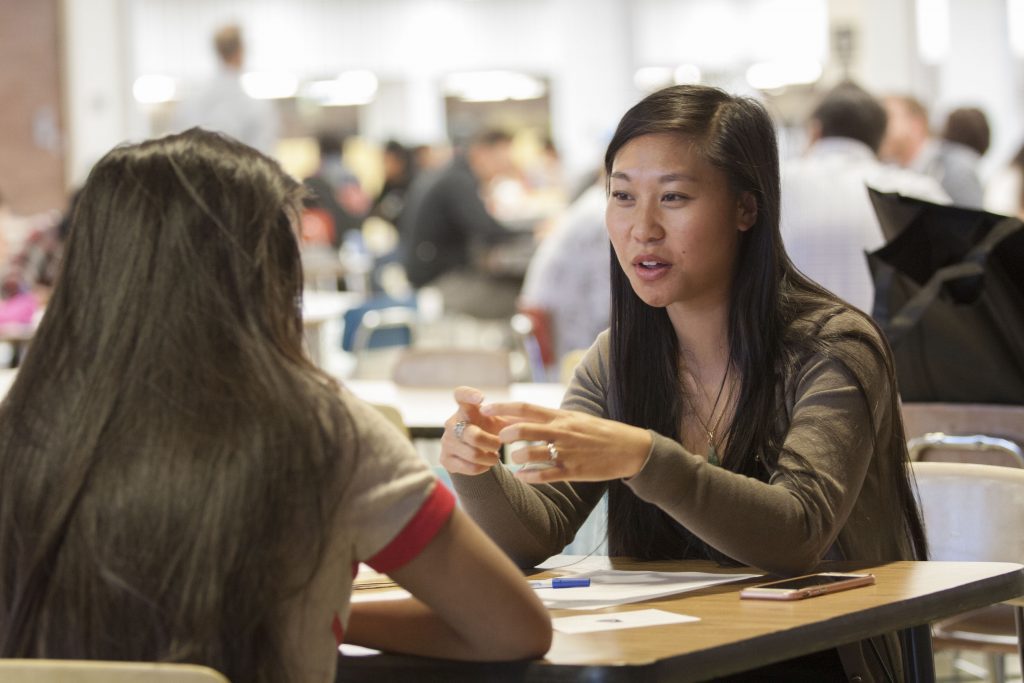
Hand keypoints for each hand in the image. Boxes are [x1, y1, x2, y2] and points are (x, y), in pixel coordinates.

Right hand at [439, 386, 510, 475]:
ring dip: (490, 458)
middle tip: (499, 445)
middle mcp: (452, 423)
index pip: (460, 394)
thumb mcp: (502, 422)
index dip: (469, 394)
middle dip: (492, 443)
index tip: (482, 398)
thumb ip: (516, 418)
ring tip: (495, 456)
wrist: (474, 450)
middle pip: (473, 435)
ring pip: (473, 454)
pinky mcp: (445, 458)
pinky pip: (468, 466)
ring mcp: (447, 441)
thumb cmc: (490, 430)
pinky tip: (485, 464)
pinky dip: (482, 468)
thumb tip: (535, 418)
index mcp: (466, 408)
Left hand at [480, 401, 652, 483]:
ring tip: (513, 458)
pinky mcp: (573, 471)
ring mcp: (566, 452)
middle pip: (524, 429)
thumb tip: (522, 414)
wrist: (629, 448)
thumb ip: (550, 417)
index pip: (525, 408)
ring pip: (531, 454)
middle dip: (505, 433)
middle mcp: (561, 432)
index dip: (502, 407)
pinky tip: (520, 475)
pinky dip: (529, 476)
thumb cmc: (599, 431)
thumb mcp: (575, 418)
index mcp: (560, 416)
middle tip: (496, 438)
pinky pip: (545, 474)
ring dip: (517, 456)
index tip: (484, 408)